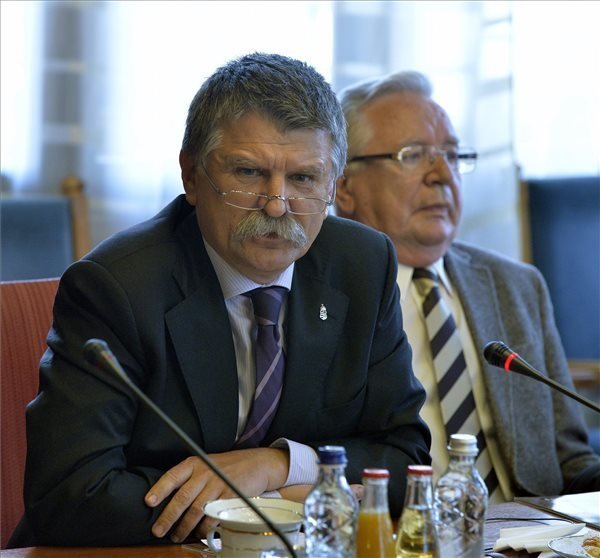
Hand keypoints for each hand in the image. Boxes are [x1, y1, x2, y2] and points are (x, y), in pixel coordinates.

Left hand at [145, 447, 288, 541]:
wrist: (257, 463)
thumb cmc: (228, 466)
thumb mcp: (207, 464)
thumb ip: (190, 478)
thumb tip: (168, 499)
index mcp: (196, 463)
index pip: (173, 475)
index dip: (160, 488)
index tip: (149, 501)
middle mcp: (205, 472)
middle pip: (183, 497)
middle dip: (168, 516)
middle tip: (158, 530)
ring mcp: (218, 484)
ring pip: (196, 510)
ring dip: (184, 526)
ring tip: (176, 536)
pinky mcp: (230, 496)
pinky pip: (213, 516)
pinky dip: (204, 528)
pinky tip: (198, 533)